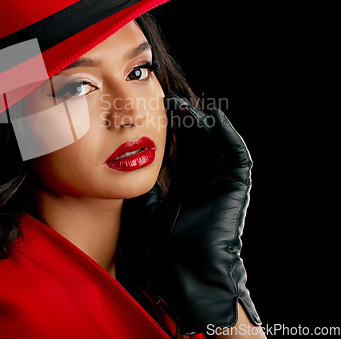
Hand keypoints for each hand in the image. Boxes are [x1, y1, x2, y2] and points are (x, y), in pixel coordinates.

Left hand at [145, 94, 261, 334]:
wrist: (185, 268)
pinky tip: (211, 116)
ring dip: (202, 123)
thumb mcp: (147, 207)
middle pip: (196, 143)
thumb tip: (134, 163)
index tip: (154, 112)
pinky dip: (226, 133)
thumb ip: (145, 185)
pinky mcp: (237, 184)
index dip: (169, 131)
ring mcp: (221, 181)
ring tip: (184, 107)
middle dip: (183, 122)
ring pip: (215, 143)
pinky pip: (236, 152)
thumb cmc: (163, 245)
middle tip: (168, 102)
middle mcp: (204, 181)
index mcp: (184, 186)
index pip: (179, 150)